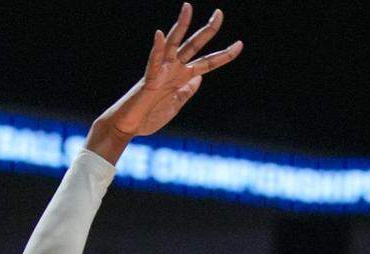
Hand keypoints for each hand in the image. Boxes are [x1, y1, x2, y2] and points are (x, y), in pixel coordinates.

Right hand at [87, 5, 241, 160]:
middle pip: (194, 46)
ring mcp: (162, 71)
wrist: (130, 126)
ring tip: (188, 7)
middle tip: (219, 13)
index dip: (224, 55)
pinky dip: (157, 49)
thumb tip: (199, 79)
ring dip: (180, 26)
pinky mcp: (149, 79)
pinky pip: (153, 61)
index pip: (207, 63)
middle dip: (208, 31)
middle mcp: (174, 69)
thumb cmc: (149, 116)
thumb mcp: (176, 105)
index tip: (239, 44)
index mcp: (182, 77)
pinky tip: (160, 35)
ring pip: (174, 45)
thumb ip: (187, 91)